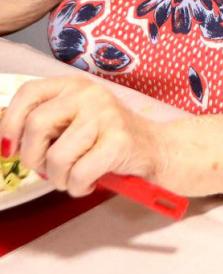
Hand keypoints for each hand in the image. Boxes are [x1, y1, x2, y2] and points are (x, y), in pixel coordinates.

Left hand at [0, 75, 160, 195]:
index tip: (10, 148)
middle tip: (47, 168)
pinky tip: (89, 181)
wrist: (157, 148)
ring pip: (57, 157)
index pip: (29, 93)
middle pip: (37, 124)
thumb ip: (45, 123)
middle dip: (33, 157)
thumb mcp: (75, 121)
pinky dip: (77, 187)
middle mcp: (89, 95)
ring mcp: (106, 116)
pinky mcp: (119, 141)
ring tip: (73, 177)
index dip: (10, 122)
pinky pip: (78, 173)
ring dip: (58, 178)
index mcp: (74, 86)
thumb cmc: (109, 139)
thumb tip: (5, 138)